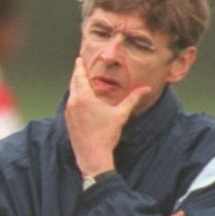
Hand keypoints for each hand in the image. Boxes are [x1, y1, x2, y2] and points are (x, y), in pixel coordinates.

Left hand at [65, 57, 149, 176]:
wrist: (92, 156)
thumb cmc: (106, 135)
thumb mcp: (120, 115)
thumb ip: (132, 99)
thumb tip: (146, 89)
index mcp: (84, 98)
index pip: (79, 77)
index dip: (79, 67)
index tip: (79, 59)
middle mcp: (73, 103)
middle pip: (73, 83)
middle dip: (77, 74)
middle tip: (79, 66)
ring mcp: (69, 113)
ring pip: (70, 94)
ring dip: (75, 85)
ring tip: (80, 80)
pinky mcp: (68, 121)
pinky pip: (70, 103)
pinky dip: (74, 96)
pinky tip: (79, 99)